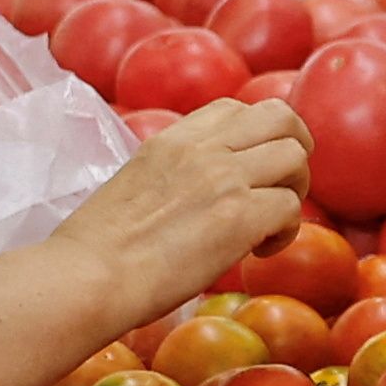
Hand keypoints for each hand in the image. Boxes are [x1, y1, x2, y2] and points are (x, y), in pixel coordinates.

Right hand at [67, 95, 313, 307]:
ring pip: (296, 157)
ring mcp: (224, 177)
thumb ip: (172, 176)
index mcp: (172, 138)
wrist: (89, 277)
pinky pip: (292, 207)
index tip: (247, 173)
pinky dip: (285, 233)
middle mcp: (202, 147)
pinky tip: (259, 253)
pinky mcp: (240, 216)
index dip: (256, 138)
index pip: (235, 108)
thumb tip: (194, 198)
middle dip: (295, 150)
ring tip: (268, 227)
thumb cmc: (98, 251)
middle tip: (280, 189)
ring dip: (293, 192)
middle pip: (281, 116)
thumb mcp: (134, 186)